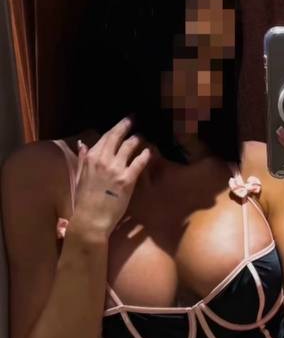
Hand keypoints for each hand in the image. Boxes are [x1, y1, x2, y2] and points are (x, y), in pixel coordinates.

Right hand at [70, 116, 151, 238]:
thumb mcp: (80, 176)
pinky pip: (138, 163)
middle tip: (133, 119)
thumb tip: (83, 144)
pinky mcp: (127, 180)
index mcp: (91, 158)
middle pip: (116, 137)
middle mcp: (103, 160)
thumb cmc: (84, 200)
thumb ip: (83, 159)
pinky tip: (149, 152)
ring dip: (136, 140)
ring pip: (128, 147)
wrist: (91, 219)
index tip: (123, 123)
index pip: (105, 137)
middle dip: (126, 125)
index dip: (116, 128)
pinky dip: (144, 156)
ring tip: (141, 137)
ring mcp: (116, 169)